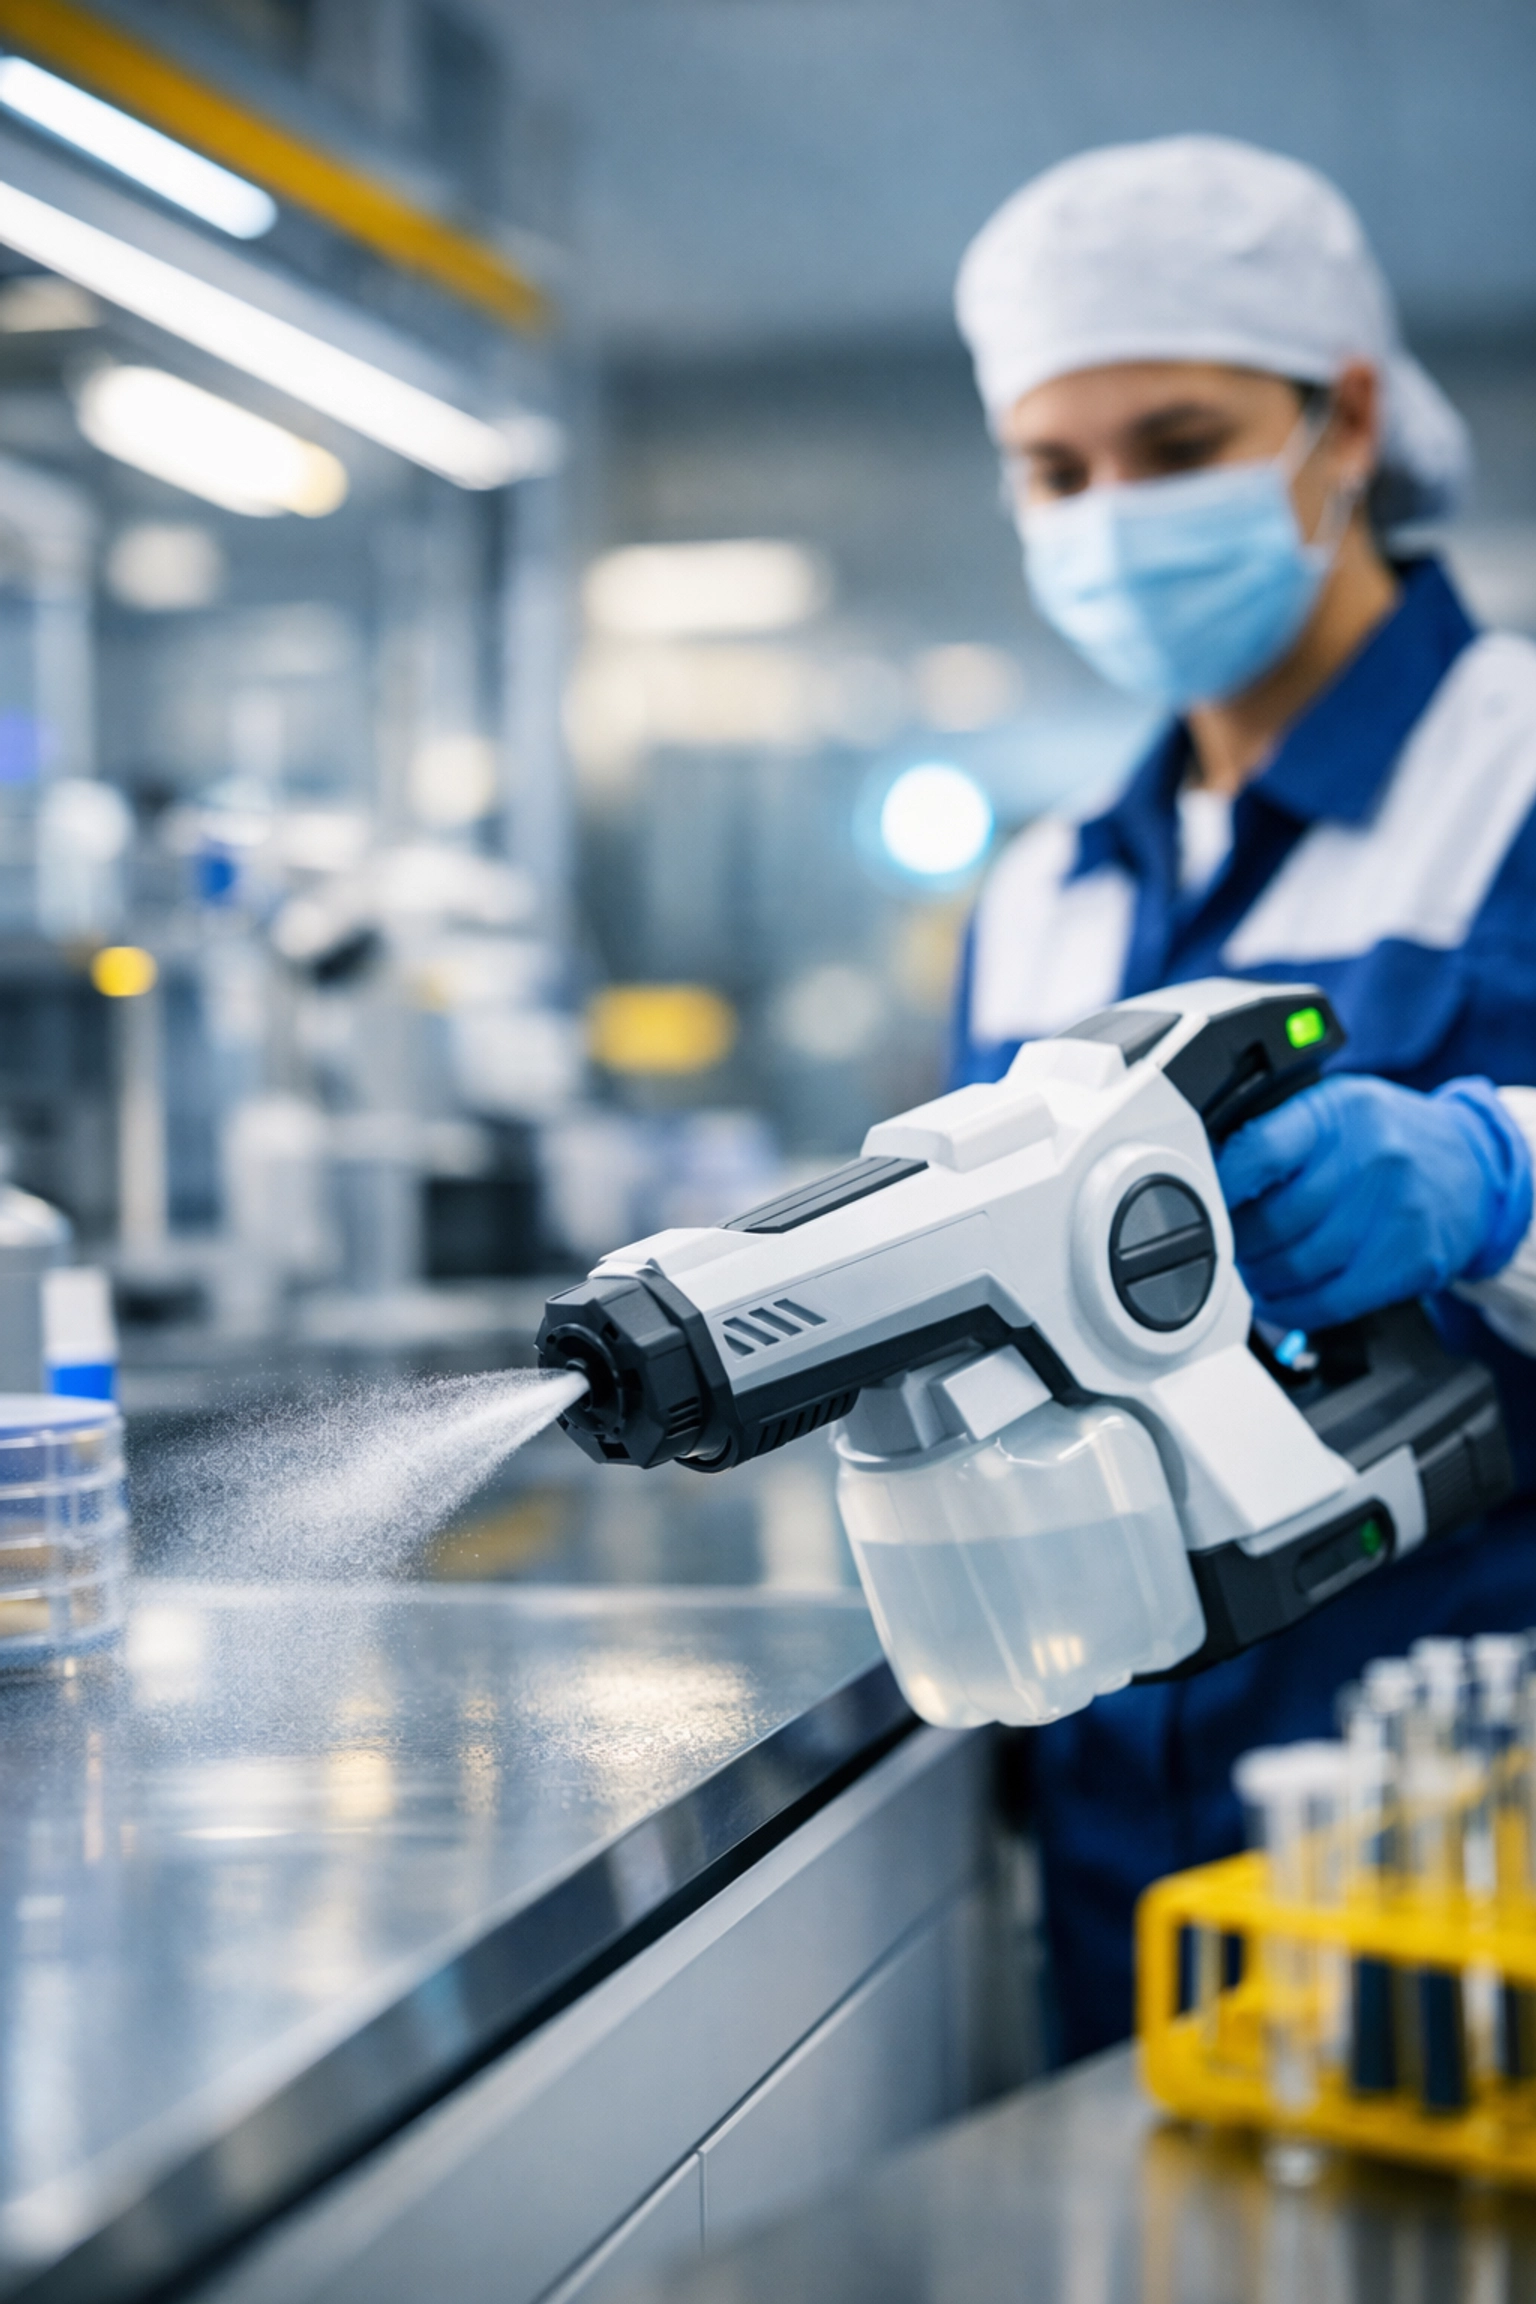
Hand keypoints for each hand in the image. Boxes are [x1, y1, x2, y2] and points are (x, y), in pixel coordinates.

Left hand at [1215, 1074, 1531, 1331]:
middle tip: (1224, 1246)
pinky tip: (1277, 1299)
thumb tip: (1207, 1173)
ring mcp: (1395, 1212)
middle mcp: (1371, 1157)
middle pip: (1273, 1221)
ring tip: (1249, 1271)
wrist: (1474, 1166)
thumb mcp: (1333, 1108)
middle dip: (1234, 1243)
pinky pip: (1331, 1301)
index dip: (1218, 1188)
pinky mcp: (1411, 1261)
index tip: (1200, 1204)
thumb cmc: (1387, 1138)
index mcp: (1338, 1111)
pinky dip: (1290, 1308)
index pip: (1258, 1153)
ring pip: (1297, 1267)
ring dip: (1258, 1279)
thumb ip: (1278, 1133)